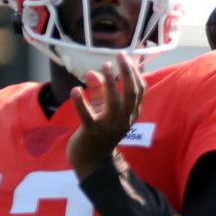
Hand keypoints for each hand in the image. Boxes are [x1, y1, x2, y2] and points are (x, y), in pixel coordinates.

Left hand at [67, 53, 144, 178]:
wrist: (91, 160)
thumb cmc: (99, 131)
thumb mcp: (102, 109)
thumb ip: (98, 90)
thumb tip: (92, 71)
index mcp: (130, 113)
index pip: (140, 90)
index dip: (135, 73)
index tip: (128, 57)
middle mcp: (124, 119)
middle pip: (132, 93)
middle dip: (127, 73)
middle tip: (120, 56)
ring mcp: (109, 126)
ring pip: (114, 102)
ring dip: (110, 83)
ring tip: (105, 65)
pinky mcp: (92, 132)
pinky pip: (87, 116)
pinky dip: (80, 102)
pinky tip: (75, 90)